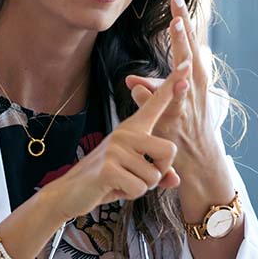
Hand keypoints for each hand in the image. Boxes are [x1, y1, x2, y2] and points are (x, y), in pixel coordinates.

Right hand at [40, 60, 189, 220]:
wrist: (70, 192)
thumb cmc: (107, 180)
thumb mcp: (135, 174)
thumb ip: (159, 174)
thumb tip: (176, 180)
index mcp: (134, 128)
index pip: (157, 102)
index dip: (172, 84)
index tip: (186, 63)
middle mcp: (126, 132)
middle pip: (169, 151)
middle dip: (159, 172)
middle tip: (137, 176)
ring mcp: (116, 147)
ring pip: (154, 175)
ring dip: (142, 187)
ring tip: (121, 181)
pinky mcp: (109, 167)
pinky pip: (139, 188)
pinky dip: (130, 195)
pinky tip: (113, 188)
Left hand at [123, 0, 222, 186]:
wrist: (201, 164)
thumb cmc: (185, 131)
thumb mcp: (170, 107)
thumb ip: (151, 91)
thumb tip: (131, 81)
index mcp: (195, 79)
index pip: (188, 45)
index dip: (182, 23)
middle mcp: (196, 87)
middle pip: (190, 51)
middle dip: (184, 27)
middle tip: (178, 5)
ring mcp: (189, 102)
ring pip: (186, 71)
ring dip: (182, 50)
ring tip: (178, 29)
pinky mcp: (180, 120)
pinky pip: (172, 102)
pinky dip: (168, 90)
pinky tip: (164, 80)